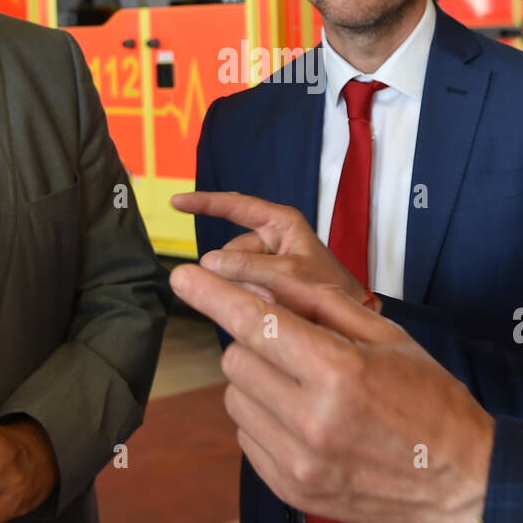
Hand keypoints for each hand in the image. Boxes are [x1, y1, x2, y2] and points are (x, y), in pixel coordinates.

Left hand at [169, 259, 492, 522]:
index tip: (182, 277)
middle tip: (289, 344)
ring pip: (235, 398)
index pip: (255, 324)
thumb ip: (321, 304)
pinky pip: (246, 437)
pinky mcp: (291, 489)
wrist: (462, 480)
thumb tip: (263, 281)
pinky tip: (303, 417)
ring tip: (303, 385)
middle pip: (237, 359)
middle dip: (252, 341)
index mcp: (339, 373)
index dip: (213, 295)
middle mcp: (312, 421)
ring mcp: (299, 462)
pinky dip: (263, 417)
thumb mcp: (386, 337)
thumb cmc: (430, 400)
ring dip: (256, 380)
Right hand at [172, 191, 377, 312]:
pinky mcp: (262, 283)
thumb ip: (250, 268)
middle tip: (264, 292)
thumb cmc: (329, 290)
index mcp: (280, 223)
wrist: (347, 320)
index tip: (175, 202)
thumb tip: (208, 264)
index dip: (205, 203)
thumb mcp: (290, 275)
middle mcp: (270, 239)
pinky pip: (239, 287)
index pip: (236, 207)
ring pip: (231, 273)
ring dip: (243, 290)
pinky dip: (246, 298)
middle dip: (236, 273)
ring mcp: (265, 262)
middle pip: (229, 251)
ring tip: (273, 301)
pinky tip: (266, 306)